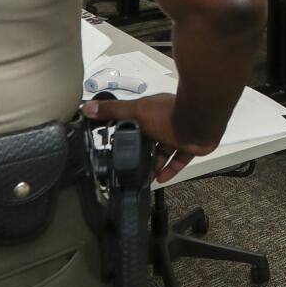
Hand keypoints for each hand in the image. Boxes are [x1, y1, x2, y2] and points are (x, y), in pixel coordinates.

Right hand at [82, 94, 200, 183]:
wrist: (199, 122)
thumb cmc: (166, 114)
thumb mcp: (135, 111)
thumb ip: (113, 111)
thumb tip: (86, 107)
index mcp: (151, 110)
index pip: (135, 121)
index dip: (126, 132)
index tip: (115, 146)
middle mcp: (164, 122)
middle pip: (149, 138)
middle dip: (140, 151)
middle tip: (128, 166)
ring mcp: (178, 135)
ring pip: (163, 151)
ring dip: (154, 163)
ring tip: (142, 177)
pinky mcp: (189, 146)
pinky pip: (178, 160)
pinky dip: (170, 169)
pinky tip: (160, 179)